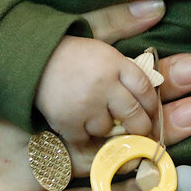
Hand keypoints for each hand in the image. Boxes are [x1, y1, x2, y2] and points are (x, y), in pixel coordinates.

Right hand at [0, 0, 190, 190]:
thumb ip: (17, 93)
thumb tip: (86, 69)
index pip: (59, 51)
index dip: (111, 26)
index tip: (158, 9)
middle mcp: (4, 126)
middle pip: (91, 101)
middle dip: (150, 88)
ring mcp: (12, 174)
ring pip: (96, 153)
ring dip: (151, 141)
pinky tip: (155, 188)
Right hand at [35, 36, 160, 143]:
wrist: (34, 60)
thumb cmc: (74, 57)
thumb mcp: (104, 51)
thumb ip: (127, 67)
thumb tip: (156, 66)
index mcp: (114, 63)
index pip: (146, 89)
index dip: (153, 105)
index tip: (152, 113)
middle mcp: (104, 84)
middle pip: (135, 115)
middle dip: (141, 127)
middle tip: (139, 132)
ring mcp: (86, 105)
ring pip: (109, 130)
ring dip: (105, 127)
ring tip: (95, 116)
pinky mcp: (68, 121)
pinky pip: (85, 139)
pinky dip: (83, 135)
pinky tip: (78, 123)